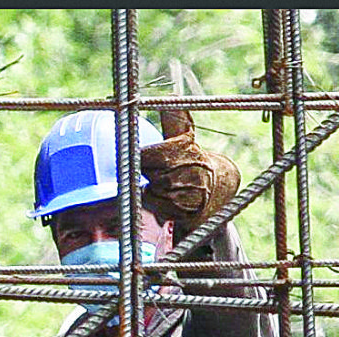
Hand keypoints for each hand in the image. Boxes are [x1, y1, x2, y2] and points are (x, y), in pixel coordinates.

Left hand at [141, 110, 240, 234]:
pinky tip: (171, 199)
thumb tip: (170, 99)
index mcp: (184, 148)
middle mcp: (188, 169)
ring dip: (154, 190)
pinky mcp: (184, 211)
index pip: (144, 154)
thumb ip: (173, 121)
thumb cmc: (192, 161)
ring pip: (149, 192)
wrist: (218, 190)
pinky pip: (156, 208)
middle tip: (164, 173)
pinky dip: (158, 205)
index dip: (143, 157)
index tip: (146, 158)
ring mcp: (187, 192)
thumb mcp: (185, 139)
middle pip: (148, 175)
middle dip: (151, 175)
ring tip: (170, 186)